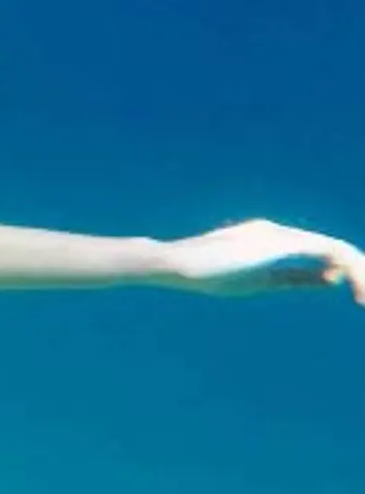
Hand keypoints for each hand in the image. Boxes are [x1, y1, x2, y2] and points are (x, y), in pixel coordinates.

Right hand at [168, 218, 364, 303]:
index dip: (345, 273)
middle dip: (358, 272)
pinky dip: (348, 268)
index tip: (359, 295)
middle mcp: (279, 232)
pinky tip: (357, 287)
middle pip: (332, 249)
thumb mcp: (259, 281)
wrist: (180, 264)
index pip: (320, 253)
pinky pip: (327, 251)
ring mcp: (278, 235)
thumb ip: (296, 278)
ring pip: (335, 249)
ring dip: (358, 272)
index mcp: (272, 240)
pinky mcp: (280, 243)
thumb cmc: (207, 275)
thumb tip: (332, 278)